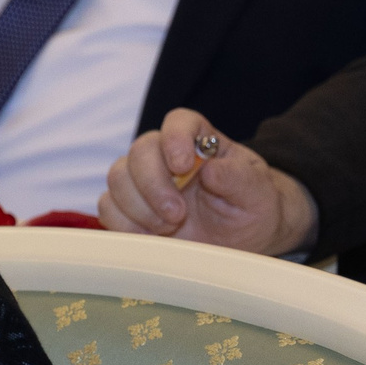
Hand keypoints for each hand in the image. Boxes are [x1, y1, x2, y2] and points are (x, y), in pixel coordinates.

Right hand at [99, 108, 318, 254]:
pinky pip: (108, 208)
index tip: (183, 166)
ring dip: (139, 207)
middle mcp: (166, 156)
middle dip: (154, 185)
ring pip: (117, 178)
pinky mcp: (128, 208)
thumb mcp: (257, 193)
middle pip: (140, 151)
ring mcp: (143, 182)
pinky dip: (125, 224)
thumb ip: (239, 178)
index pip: (179, 122)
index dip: (175, 139)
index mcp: (200, 142)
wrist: (240, 242)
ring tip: (168, 228)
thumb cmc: (251, 210)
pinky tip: (152, 236)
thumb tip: (211, 169)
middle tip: (177, 215)